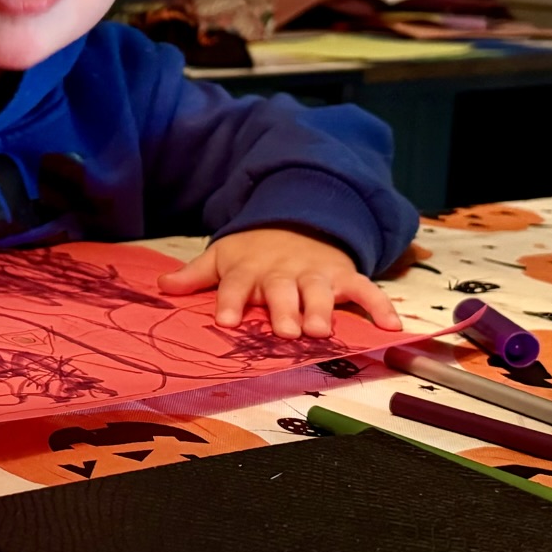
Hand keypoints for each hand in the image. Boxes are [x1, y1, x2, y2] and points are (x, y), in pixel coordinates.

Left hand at [158, 228, 402, 337]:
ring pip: (320, 290)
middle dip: (284, 310)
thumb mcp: (222, 257)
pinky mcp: (344, 275)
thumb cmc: (254, 252)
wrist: (297, 220)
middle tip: (286, 332)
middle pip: (282, 290)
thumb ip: (195, 275)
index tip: (223, 321)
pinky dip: (379, 306)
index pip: (235, 284)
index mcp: (249, 269)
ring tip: (322, 330)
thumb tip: (161, 286)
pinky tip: (391, 326)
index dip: (229, 301)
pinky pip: (365, 289)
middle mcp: (283, 272)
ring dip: (322, 309)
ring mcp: (316, 273)